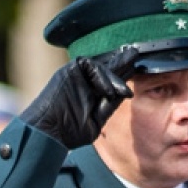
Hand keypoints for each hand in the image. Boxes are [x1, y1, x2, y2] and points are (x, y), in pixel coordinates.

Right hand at [19, 45, 140, 149]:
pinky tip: (106, 90)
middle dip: (124, 63)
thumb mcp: (97, 120)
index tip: (140, 68)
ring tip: (122, 90)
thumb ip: (110, 105)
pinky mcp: (69, 70)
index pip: (112, 79)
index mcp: (92, 93)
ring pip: (102, 65)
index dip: (125, 74)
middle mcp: (85, 81)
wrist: (47, 132)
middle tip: (138, 55)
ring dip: (114, 76)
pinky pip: (90, 65)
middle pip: (109, 67)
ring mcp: (77, 75)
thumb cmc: (67, 132)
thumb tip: (127, 92)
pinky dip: (101, 76)